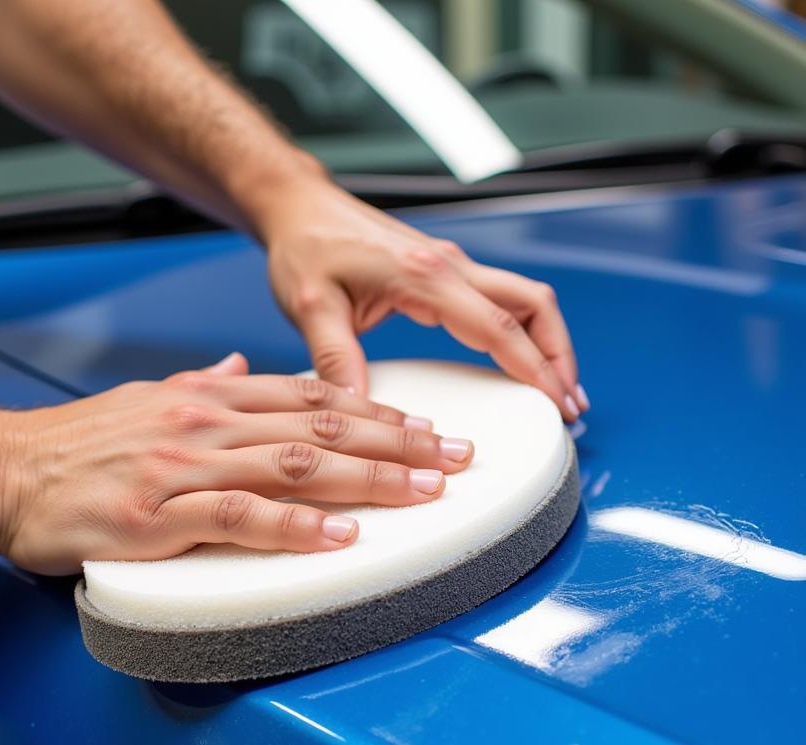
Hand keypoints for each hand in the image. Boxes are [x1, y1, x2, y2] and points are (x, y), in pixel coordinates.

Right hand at [0, 353, 473, 573]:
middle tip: (456, 458)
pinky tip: (339, 533)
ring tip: (425, 490)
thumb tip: (247, 368)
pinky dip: (294, 524)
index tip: (428, 427)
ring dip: (368, 477)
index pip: (313, 399)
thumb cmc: (76, 444)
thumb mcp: (150, 401)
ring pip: (295, 465)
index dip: (379, 412)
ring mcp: (183, 468)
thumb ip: (206, 387)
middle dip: (398, 442)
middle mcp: (206, 423)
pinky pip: (238, 517)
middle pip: (322, 427)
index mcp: (209, 398)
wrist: (3, 470)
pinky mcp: (156, 517)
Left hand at [261, 179, 588, 420]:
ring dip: (549, 341)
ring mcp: (451, 266)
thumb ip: (336, 359)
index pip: (498, 327)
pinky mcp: (445, 271)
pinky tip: (523, 357)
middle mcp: (449, 266)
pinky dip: (525, 329)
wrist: (300, 208)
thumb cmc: (306, 247)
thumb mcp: (310, 307)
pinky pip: (502, 298)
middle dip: (560, 355)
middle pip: (533, 306)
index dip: (534, 368)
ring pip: (526, 298)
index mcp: (424, 276)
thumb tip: (360, 411)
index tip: (556, 402)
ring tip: (557, 387)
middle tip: (569, 403)